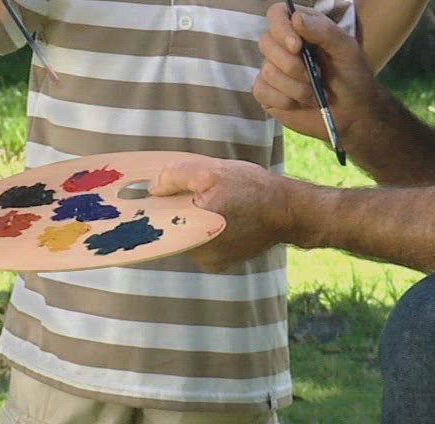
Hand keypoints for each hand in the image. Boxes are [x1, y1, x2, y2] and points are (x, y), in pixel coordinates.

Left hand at [151, 155, 295, 269]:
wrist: (288, 211)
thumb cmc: (253, 189)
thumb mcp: (212, 170)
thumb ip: (176, 176)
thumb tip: (153, 188)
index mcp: (194, 231)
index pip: (157, 224)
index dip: (151, 209)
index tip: (145, 198)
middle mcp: (200, 254)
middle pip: (171, 229)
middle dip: (175, 210)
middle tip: (189, 192)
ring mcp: (211, 262)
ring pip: (186, 237)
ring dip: (191, 220)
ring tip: (212, 202)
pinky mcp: (221, 264)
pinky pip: (200, 244)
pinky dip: (203, 230)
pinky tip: (219, 214)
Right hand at [254, 5, 377, 141]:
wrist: (353, 114)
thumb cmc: (353, 77)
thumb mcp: (346, 50)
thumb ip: (323, 30)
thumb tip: (295, 18)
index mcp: (302, 28)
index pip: (277, 13)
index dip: (281, 28)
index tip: (297, 46)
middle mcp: (283, 45)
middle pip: (266, 42)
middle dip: (292, 65)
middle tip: (315, 76)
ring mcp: (272, 69)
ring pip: (267, 71)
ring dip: (295, 87)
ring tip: (314, 94)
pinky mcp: (267, 92)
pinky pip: (261, 90)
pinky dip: (284, 100)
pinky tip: (299, 104)